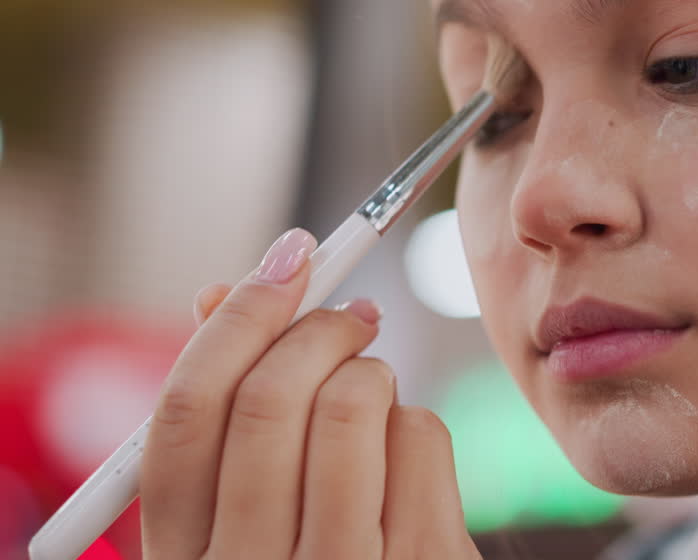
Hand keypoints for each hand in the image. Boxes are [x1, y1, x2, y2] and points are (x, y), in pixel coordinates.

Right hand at [139, 229, 479, 558]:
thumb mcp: (239, 524)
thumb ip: (223, 424)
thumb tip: (221, 293)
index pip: (185, 415)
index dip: (234, 319)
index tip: (281, 262)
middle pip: (272, 399)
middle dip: (318, 325)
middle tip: (348, 311)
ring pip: (355, 404)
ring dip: (370, 370)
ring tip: (373, 391)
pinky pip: (422, 436)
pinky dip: (415, 421)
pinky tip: (404, 459)